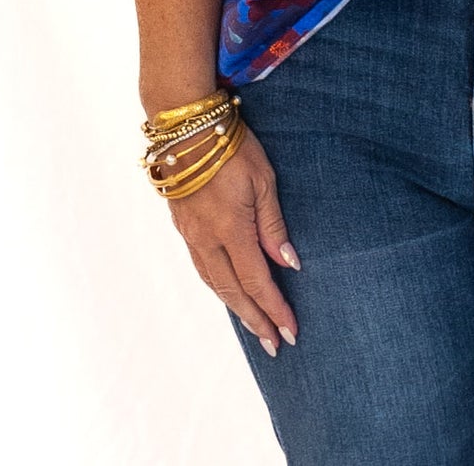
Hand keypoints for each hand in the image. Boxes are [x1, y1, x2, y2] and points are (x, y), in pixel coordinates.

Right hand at [162, 122, 300, 354]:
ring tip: (254, 325)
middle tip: (274, 344)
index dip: (274, 309)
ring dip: (235, 308)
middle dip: (255, 320)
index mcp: (231, 230)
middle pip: (233, 292)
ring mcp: (191, 235)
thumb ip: (273, 224)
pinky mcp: (183, 226)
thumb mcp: (263, 180)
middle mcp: (206, 240)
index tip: (289, 331)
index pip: (256, 281)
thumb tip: (288, 262)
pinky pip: (202, 267)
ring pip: (214, 283)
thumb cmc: (231, 146)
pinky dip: (218, 286)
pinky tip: (228, 291)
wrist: (186, 129)